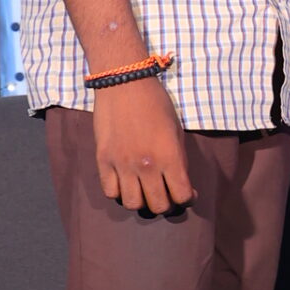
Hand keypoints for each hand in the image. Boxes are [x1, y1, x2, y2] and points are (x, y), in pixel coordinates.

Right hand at [92, 77, 193, 213]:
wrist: (124, 84)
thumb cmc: (156, 103)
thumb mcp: (176, 130)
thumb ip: (178, 159)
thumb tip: (181, 183)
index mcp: (169, 156)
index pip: (181, 195)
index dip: (187, 198)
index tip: (186, 194)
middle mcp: (146, 165)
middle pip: (158, 205)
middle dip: (166, 203)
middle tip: (166, 193)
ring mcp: (122, 165)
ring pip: (132, 204)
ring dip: (141, 201)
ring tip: (144, 190)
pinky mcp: (103, 160)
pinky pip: (110, 191)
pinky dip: (119, 192)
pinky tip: (126, 182)